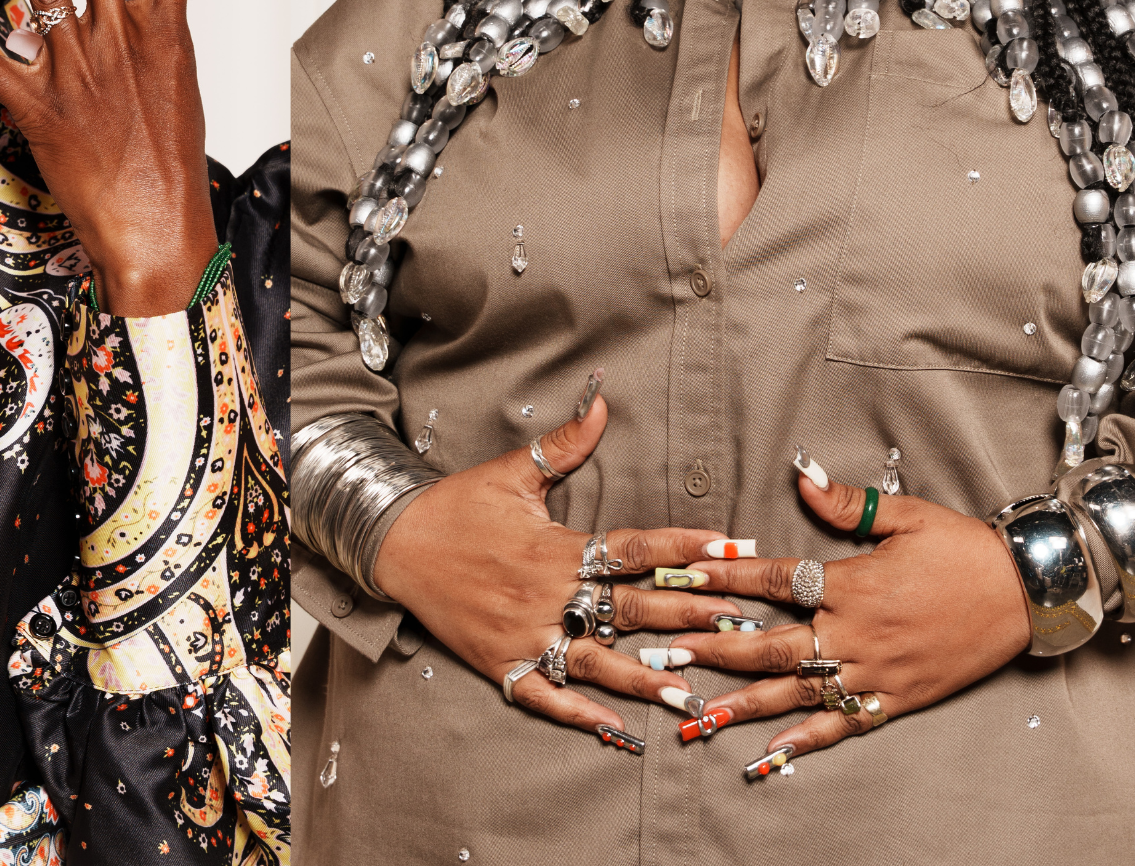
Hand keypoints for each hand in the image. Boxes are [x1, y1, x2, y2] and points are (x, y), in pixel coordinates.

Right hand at [371, 371, 741, 735]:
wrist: (393, 542)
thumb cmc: (456, 504)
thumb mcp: (510, 470)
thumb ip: (564, 443)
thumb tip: (603, 403)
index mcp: (555, 545)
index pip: (633, 548)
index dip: (685, 549)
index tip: (730, 549)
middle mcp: (545, 592)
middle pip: (630, 608)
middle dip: (689, 616)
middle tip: (741, 626)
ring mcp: (524, 633)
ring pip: (596, 661)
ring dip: (645, 677)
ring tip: (691, 692)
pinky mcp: (501, 662)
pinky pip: (546, 696)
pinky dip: (581, 715)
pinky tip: (618, 731)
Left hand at [670, 453, 1032, 759]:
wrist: (1028, 594)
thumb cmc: (964, 549)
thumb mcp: (906, 515)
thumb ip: (845, 502)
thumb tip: (799, 476)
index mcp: (852, 583)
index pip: (774, 579)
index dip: (725, 578)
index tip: (683, 578)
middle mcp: (856, 633)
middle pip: (771, 645)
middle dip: (715, 649)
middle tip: (667, 652)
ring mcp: (876, 672)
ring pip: (797, 691)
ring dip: (743, 702)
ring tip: (697, 711)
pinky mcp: (897, 698)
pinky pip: (842, 724)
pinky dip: (804, 741)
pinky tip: (770, 754)